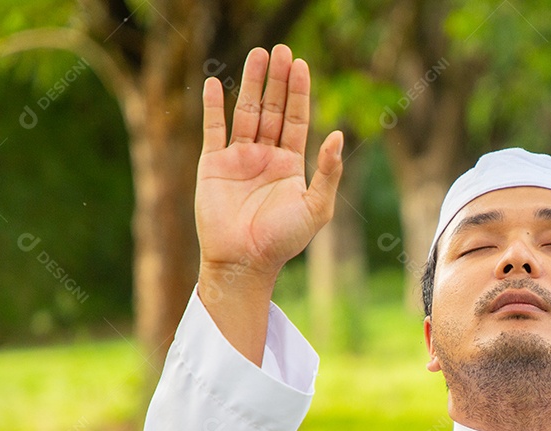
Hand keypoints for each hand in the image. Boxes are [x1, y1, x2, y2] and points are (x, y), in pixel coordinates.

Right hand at [195, 44, 343, 281]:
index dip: (299, 92)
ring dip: (250, 84)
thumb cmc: (283, 240)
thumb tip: (337, 134)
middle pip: (271, 109)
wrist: (245, 261)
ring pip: (245, 112)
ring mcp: (238, 159)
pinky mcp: (213, 165)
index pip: (296, 119)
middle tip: (281, 49)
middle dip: (277, 80)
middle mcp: (265, 157)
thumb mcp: (316, 207)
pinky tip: (213, 84)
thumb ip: (328, 172)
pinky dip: (213, 107)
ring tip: (258, 54)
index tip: (301, 64)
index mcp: (290, 165)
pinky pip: (213, 130)